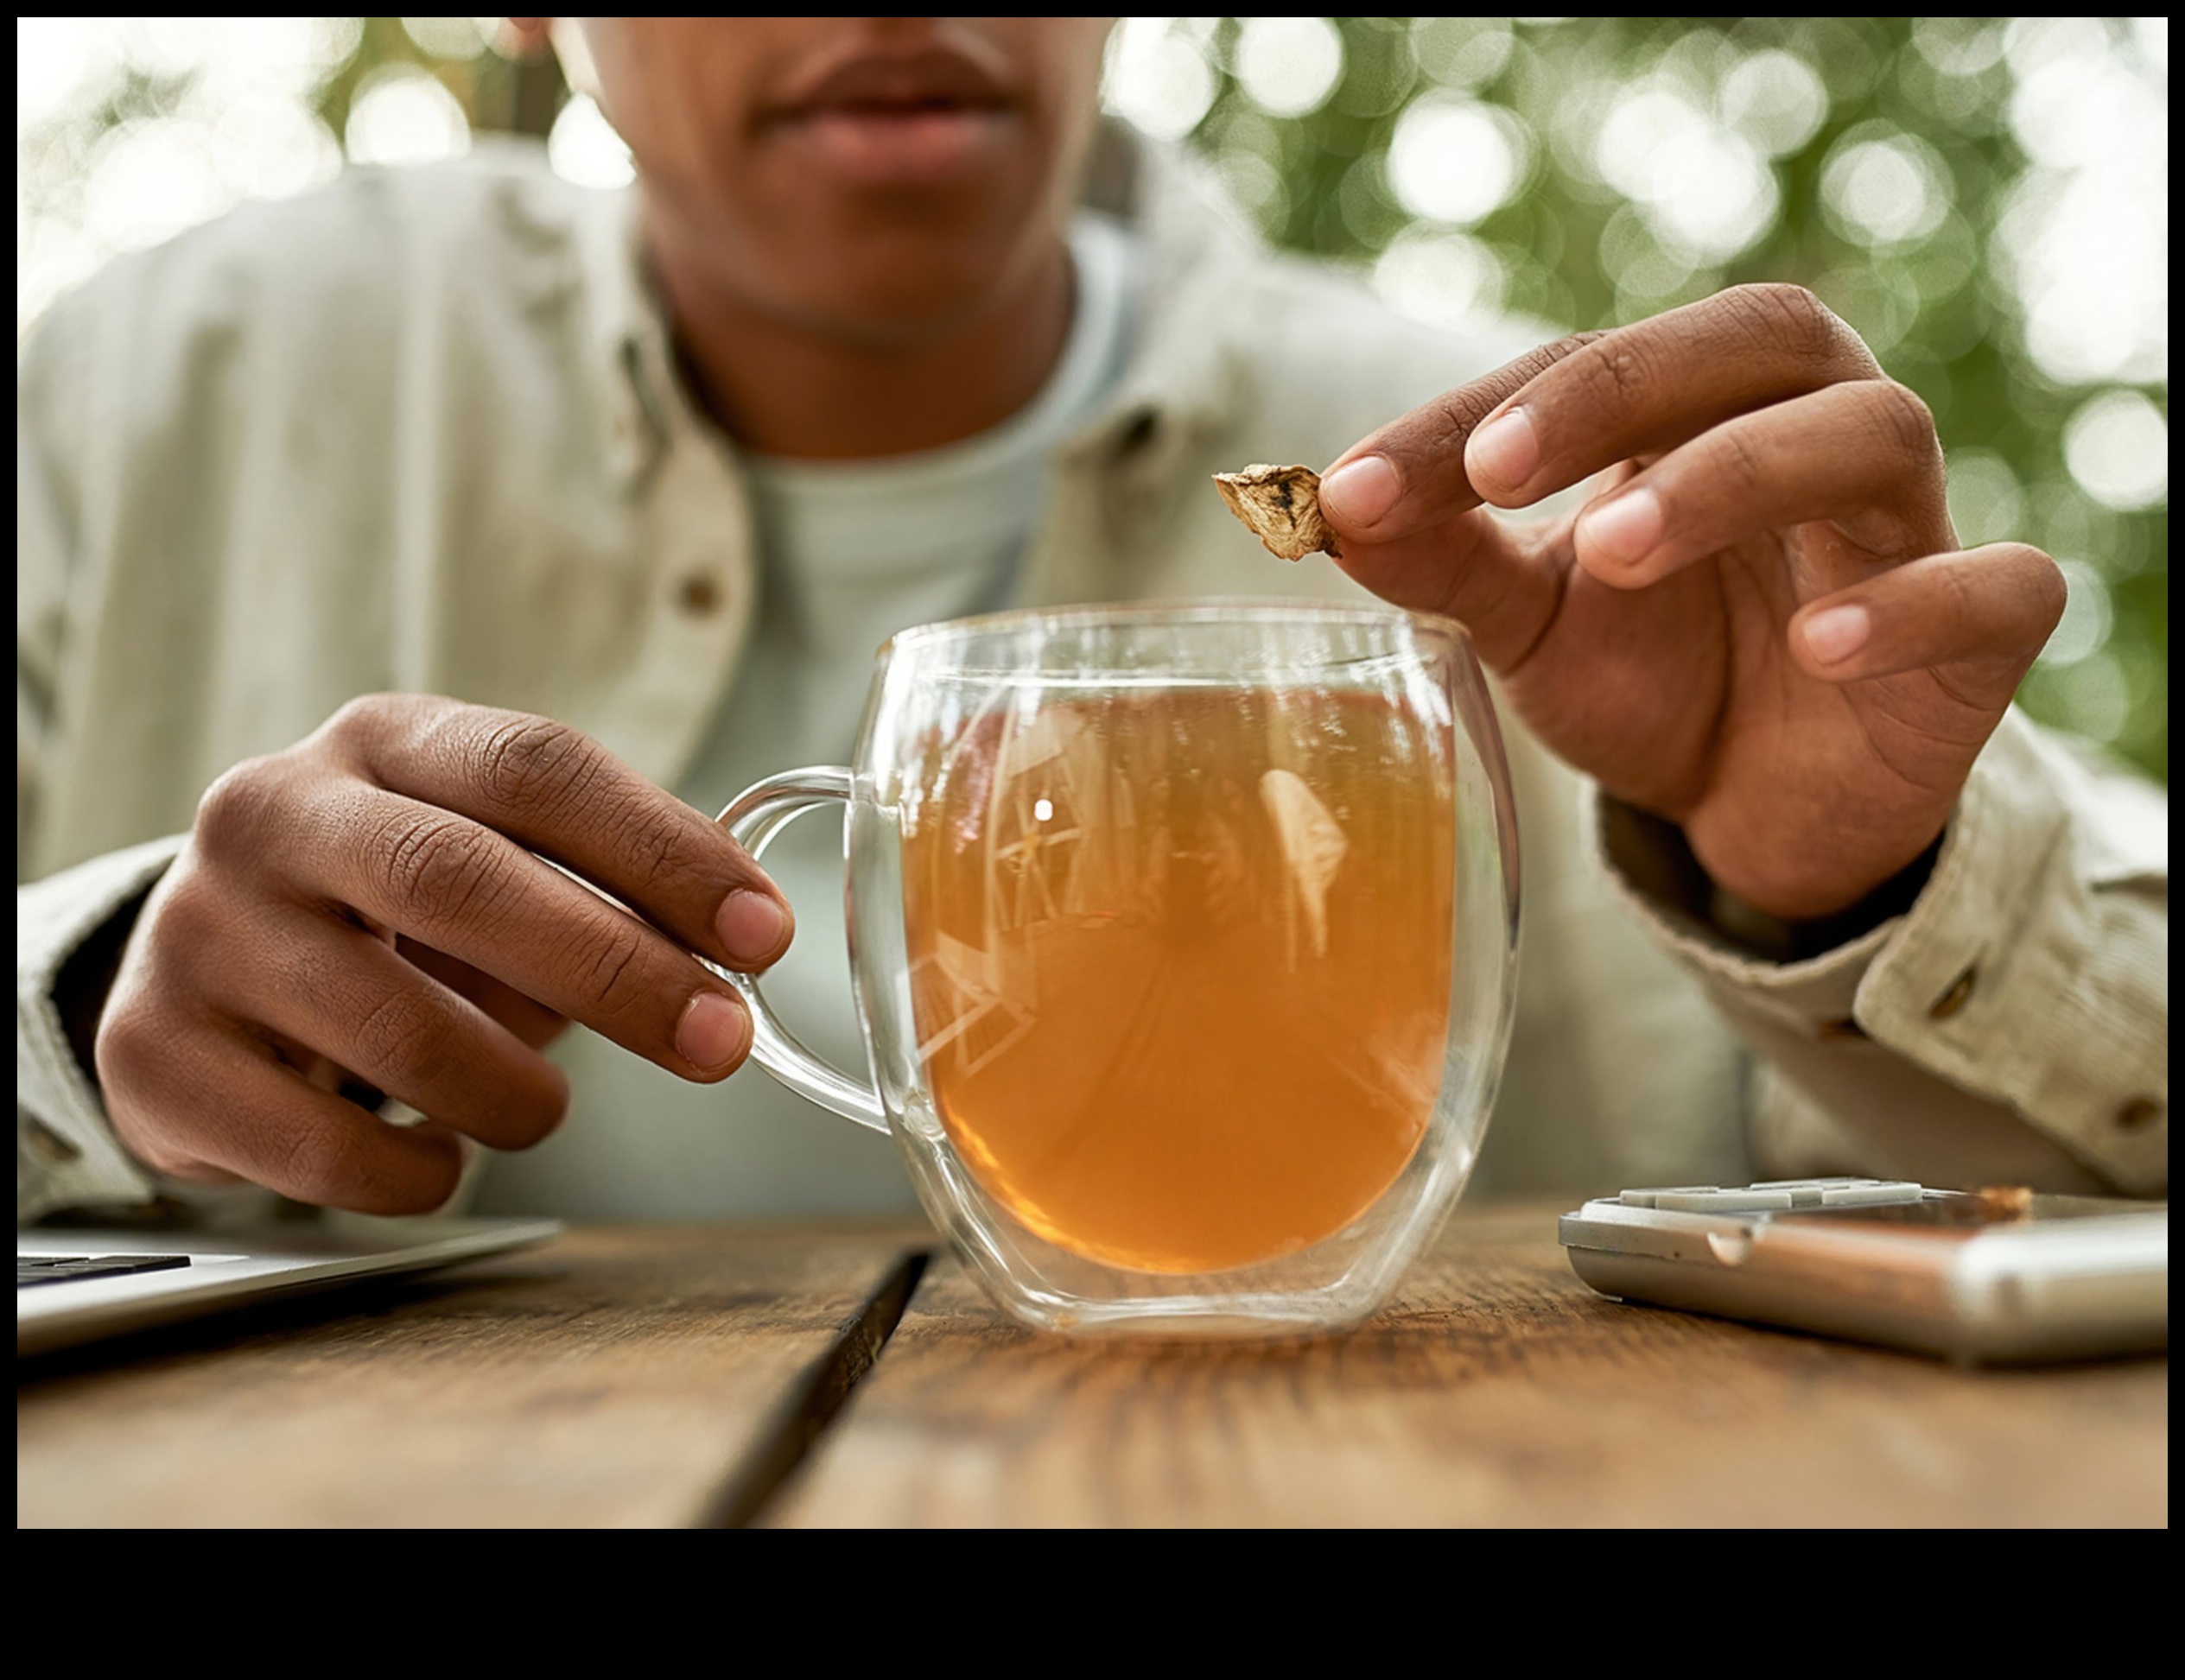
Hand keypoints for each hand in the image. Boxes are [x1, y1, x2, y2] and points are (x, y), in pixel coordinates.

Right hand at [95, 696, 792, 1212]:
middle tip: (719, 1041)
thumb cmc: (399, 915)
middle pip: (458, 879)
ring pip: (397, 1030)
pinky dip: (417, 1172)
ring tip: (541, 1108)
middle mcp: (276, 813)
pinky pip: (323, 1146)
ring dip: (514, 1093)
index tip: (765, 934)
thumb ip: (611, 887)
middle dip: (614, 972)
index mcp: (386, 742)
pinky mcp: (152, 1053)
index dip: (663, 851)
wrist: (208, 974)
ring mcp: (199, 930)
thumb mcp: (499, 862)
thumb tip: (744, 944)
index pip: (537, 768)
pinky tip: (437, 1154)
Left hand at [1318, 284, 2064, 921]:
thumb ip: (1446, 565)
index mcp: (1702, 402)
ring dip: (1736, 475)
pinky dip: (1912, 606)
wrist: (1758, 807)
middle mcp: (1815, 426)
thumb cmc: (1651, 676)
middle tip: (1498, 470)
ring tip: (1614, 545)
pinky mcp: (1984, 632)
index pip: (1587, 366)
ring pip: (1871, 435)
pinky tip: (1819, 646)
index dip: (1468, 417)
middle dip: (1618, 391)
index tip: (1356, 489)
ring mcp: (1908, 525)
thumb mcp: (1530, 625)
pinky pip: (1993, 587)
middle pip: (1758, 340)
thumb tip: (1324, 510)